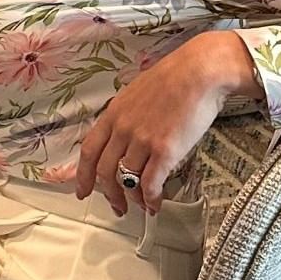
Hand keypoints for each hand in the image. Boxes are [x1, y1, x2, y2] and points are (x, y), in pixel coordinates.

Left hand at [76, 32, 251, 214]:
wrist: (199, 72)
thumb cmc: (173, 78)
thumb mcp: (136, 93)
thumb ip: (125, 115)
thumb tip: (123, 135)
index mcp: (112, 114)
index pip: (88, 150)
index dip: (82, 175)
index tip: (81, 190)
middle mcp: (122, 129)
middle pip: (104, 170)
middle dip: (108, 194)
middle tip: (116, 207)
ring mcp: (142, 140)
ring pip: (127, 179)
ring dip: (132, 198)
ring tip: (140, 207)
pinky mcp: (165, 150)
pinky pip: (150, 183)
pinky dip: (150, 198)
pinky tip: (155, 205)